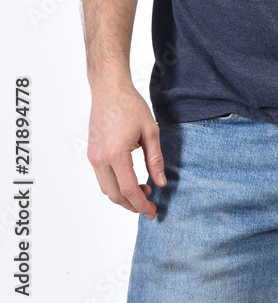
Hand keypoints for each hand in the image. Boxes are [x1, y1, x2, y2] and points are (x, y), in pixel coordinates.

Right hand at [86, 82, 165, 218]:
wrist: (109, 90)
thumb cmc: (130, 106)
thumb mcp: (150, 131)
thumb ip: (155, 159)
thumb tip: (161, 183)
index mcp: (116, 154)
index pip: (129, 190)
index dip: (142, 205)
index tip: (153, 212)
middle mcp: (100, 159)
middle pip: (115, 195)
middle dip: (132, 205)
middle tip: (149, 206)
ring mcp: (93, 157)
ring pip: (106, 189)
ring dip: (123, 197)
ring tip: (142, 191)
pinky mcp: (91, 154)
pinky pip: (101, 178)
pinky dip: (114, 186)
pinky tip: (129, 180)